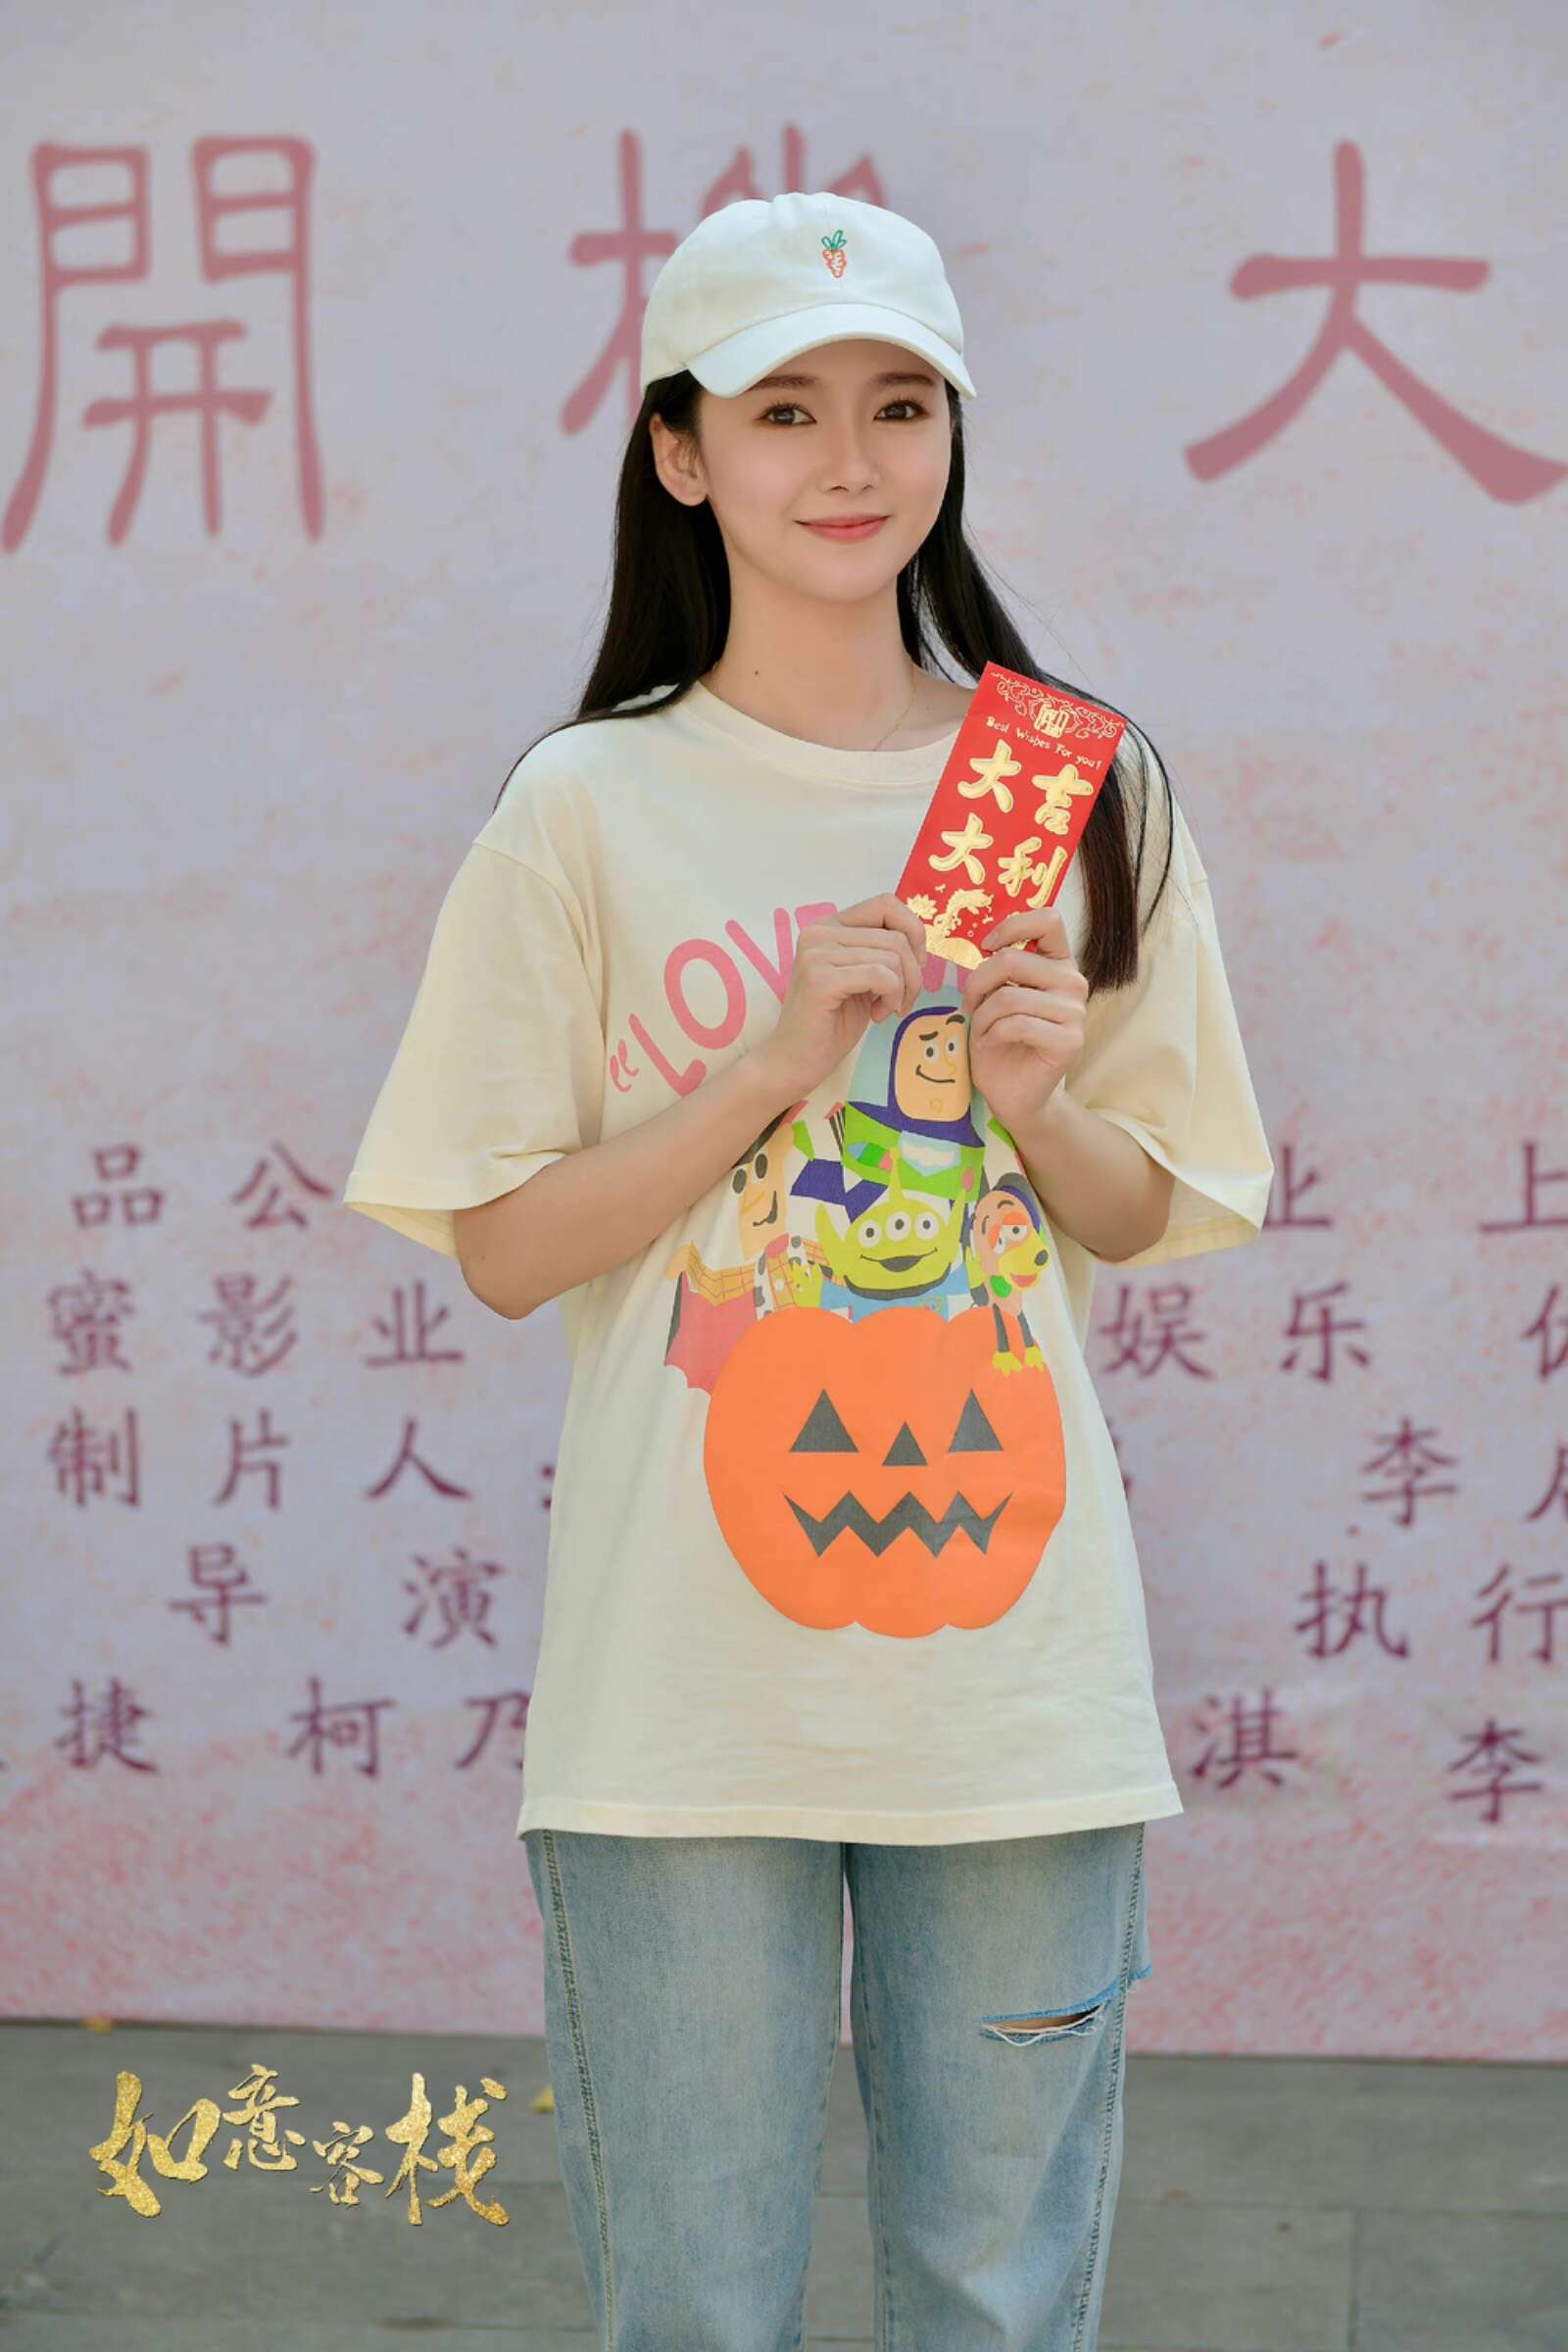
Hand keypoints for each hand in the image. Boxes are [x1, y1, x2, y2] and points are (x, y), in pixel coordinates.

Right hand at [750, 892, 928, 1100]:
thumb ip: (881, 950)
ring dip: (902, 990)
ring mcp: (816, 953)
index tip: (914, 966)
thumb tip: (919, 937)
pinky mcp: (821, 979)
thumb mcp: (864, 977)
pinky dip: (892, 997)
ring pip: (893, 956)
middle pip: (896, 935)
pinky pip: (882, 976)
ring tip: (885, 1010)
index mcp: (829, 926)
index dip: (912, 932)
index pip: (886, 903)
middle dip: (914, 973)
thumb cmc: (831, 1023)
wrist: (794, 1062)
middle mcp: (818, 932)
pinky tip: (878, 1015)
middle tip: (901, 1001)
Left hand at [960, 905, 1086, 1135]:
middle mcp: (1073, 982)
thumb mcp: (996, 994)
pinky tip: (989, 1044)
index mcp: (1058, 964)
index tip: (986, 946)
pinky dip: (991, 1034)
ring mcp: (1076, 1012)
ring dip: (981, 1016)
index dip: (1012, 926)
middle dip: (977, 983)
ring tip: (980, 1030)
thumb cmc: (1001, 1039)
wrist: (1013, 1091)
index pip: (1048, 920)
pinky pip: (1016, 1024)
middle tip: (969, 1006)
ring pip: (1009, 996)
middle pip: (1013, 959)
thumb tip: (988, 946)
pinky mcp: (1070, 1041)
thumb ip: (1001, 967)